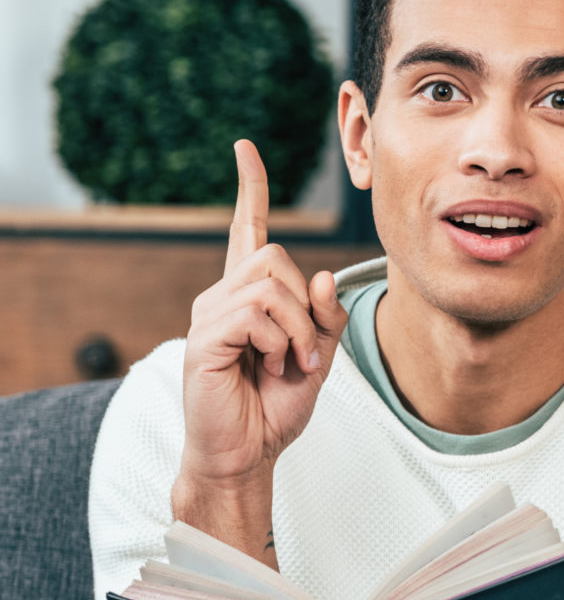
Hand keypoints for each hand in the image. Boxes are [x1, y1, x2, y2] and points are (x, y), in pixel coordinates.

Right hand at [176, 142, 348, 560]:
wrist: (247, 451)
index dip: (249, 188)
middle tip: (303, 351)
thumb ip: (324, 314)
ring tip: (289, 363)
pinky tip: (272, 366)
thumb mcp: (319, 354)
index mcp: (248, 295)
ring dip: (297, 329)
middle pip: (275, 258)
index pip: (246, 230)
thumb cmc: (275, 404)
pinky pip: (255, 316)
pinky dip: (281, 342)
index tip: (245, 148)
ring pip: (269, 285)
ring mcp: (208, 316)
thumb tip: (319, 276)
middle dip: (305, 305)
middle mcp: (221, 297)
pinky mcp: (203, 340)